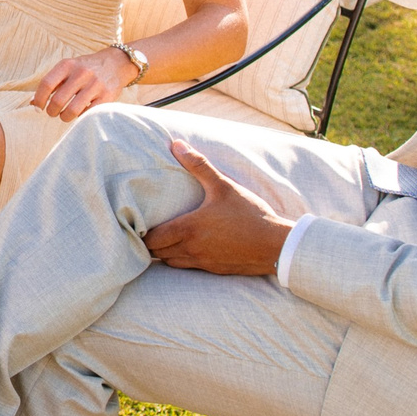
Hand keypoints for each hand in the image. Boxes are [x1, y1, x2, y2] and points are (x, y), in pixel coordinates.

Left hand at [31, 46, 134, 121]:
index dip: (39, 99)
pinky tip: (79, 114)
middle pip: (58, 100)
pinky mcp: (107, 96)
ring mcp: (95, 84)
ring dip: (64, 117)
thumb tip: (33, 103)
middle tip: (53, 113)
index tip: (38, 107)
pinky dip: (80, 117)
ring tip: (64, 116)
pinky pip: (88, 113)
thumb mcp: (68, 69)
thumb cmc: (85, 69)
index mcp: (67, 65)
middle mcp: (81, 73)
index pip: (46, 84)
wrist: (116, 63)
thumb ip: (52, 84)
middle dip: (51, 111)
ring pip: (72, 110)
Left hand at [145, 139, 294, 274]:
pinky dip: (182, 259)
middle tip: (147, 228)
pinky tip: (187, 247)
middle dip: (149, 243)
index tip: (139, 222)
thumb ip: (199, 166)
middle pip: (156, 253)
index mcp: (189, 229)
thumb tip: (177, 144)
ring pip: (171, 263)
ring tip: (164, 238)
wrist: (277, 246)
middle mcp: (192, 249)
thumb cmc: (250, 215)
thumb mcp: (224, 186)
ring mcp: (203, 262)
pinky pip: (189, 268)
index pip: (152, 239)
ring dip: (164, 253)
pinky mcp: (215, 270)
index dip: (141, 233)